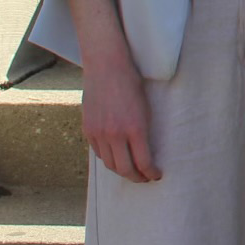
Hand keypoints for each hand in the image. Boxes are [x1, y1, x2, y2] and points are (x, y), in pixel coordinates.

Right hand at [80, 53, 158, 183]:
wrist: (107, 66)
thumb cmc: (132, 83)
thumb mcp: (145, 107)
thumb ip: (143, 131)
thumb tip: (144, 151)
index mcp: (135, 128)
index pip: (143, 162)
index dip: (151, 173)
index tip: (156, 175)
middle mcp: (115, 134)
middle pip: (125, 169)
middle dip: (137, 177)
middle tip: (145, 178)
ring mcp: (99, 133)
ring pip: (110, 164)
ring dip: (121, 171)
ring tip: (131, 171)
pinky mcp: (88, 130)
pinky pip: (99, 153)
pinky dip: (108, 158)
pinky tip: (116, 157)